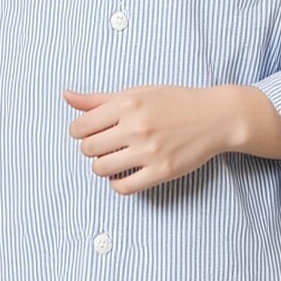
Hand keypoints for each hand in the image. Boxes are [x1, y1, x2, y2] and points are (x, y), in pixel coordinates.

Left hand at [63, 85, 237, 195]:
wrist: (214, 117)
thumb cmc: (173, 102)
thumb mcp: (136, 93)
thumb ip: (98, 99)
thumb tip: (65, 96)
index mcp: (127, 104)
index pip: (80, 127)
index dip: (79, 132)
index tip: (90, 132)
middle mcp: (136, 127)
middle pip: (88, 149)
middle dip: (91, 148)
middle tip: (106, 144)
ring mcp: (149, 151)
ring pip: (101, 169)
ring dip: (102, 166)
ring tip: (115, 158)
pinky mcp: (162, 171)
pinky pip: (124, 187)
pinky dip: (118, 183)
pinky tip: (126, 172)